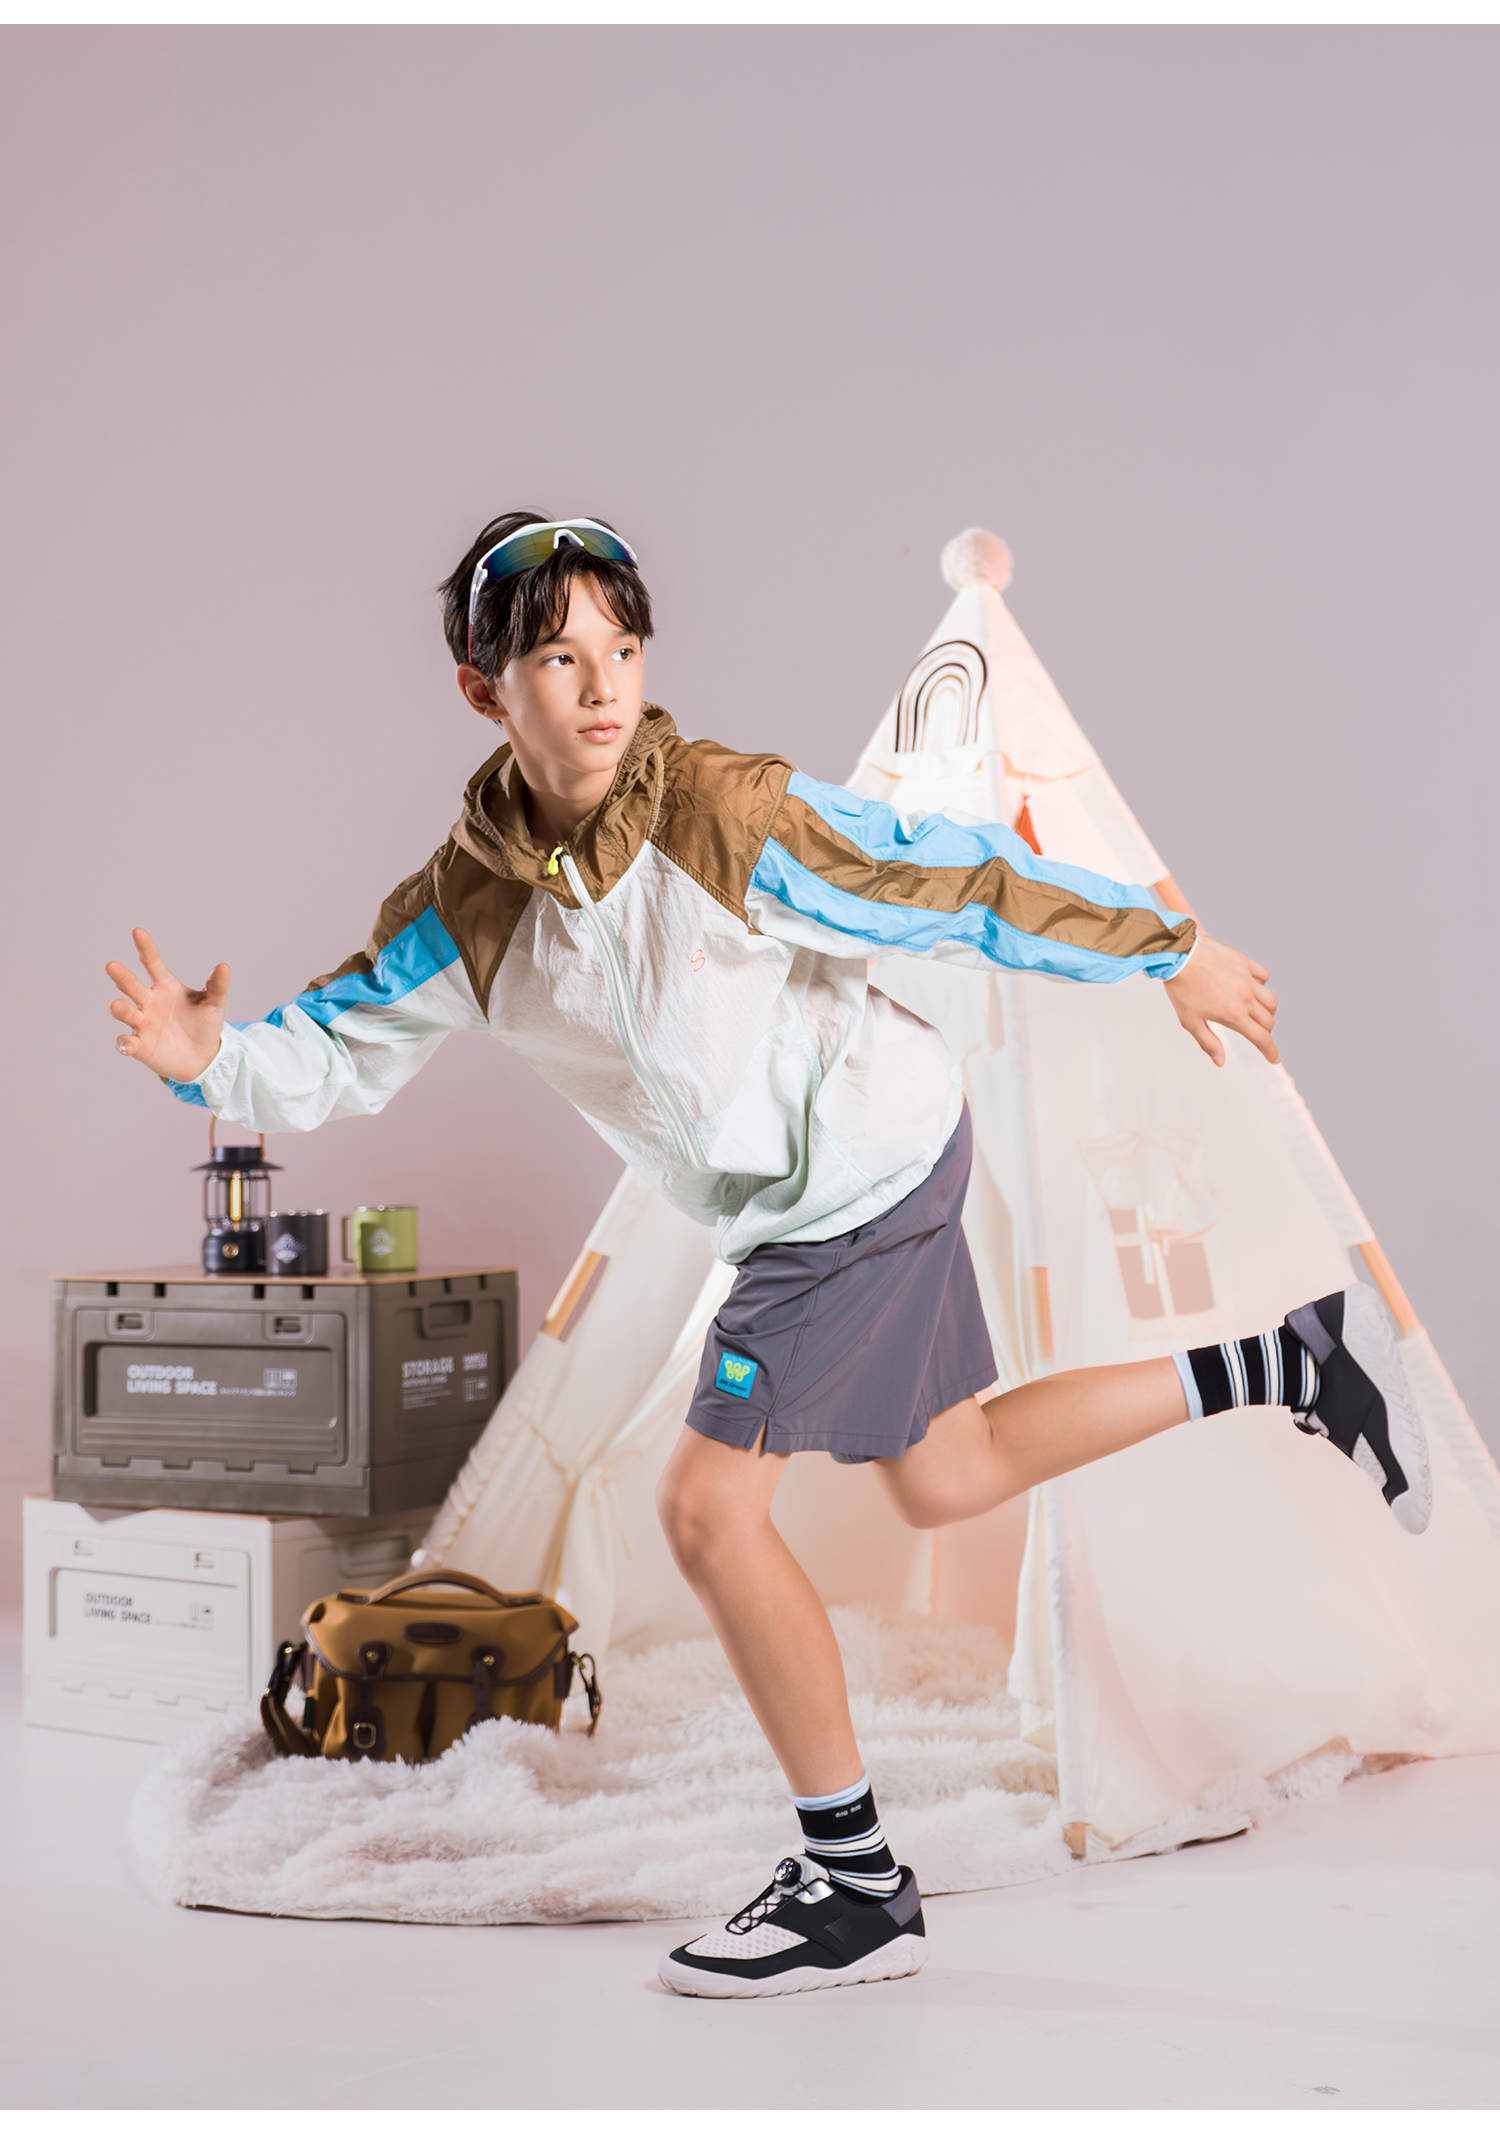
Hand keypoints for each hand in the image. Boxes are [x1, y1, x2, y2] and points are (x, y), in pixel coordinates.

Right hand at [107, 928, 228, 1082]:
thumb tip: (224, 966)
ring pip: (127, 1013)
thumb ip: (217, 986)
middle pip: (132, 986)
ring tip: (116, 1005)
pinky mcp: (141, 1046)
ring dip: (120, 1010)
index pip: (152, 964)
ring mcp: (142, 1024)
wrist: (202, 1057)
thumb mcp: (214, 1004)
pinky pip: (128, 1044)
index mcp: (164, 987)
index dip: (145, 948)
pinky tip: (126, 1045)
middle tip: (111, 965)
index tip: (137, 931)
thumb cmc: (203, 1025)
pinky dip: (125, 1044)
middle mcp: (148, 1002)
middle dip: (122, 977)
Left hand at [1163, 933, 1278, 1067]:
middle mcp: (1245, 997)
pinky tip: (1251, 986)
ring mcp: (1247, 978)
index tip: (1274, 1058)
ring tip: (1256, 1012)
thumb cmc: (1181, 987)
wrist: (1177, 955)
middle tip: (1255, 1032)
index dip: (1271, 1052)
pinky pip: (1264, 975)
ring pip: (1271, 1000)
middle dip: (1265, 1032)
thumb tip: (1220, 1061)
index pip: (1262, 1038)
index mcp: (1233, 1014)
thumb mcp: (1190, 1021)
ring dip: (1268, 1011)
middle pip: (1269, 1021)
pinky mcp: (1245, 962)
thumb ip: (1208, 1042)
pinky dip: (1262, 984)